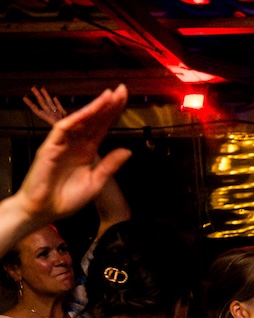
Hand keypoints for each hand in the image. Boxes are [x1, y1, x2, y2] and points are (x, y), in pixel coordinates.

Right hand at [13, 85, 130, 227]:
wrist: (45, 210)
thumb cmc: (67, 198)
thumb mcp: (96, 182)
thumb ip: (110, 165)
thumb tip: (128, 150)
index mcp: (88, 150)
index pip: (103, 127)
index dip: (113, 113)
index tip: (126, 99)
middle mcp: (76, 143)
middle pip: (94, 120)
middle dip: (108, 105)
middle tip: (122, 90)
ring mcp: (63, 144)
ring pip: (80, 120)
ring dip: (94, 108)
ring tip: (109, 96)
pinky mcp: (50, 147)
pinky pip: (63, 129)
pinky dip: (75, 119)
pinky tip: (88, 112)